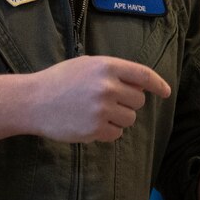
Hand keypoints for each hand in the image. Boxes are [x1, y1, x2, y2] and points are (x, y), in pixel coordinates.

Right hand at [27, 56, 169, 142]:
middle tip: (106, 101)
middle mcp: (107, 87)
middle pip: (138, 101)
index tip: (166, 92)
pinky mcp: (95, 129)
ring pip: (129, 119)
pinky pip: (116, 133)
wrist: (33, 101)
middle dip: (128, 103)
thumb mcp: (87, 65)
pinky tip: (90, 123)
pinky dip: (108, 131)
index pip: (143, 75)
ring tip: (96, 112)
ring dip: (119, 118)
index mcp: (106, 66)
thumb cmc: (60, 81)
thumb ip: (113, 72)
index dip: (158, 85)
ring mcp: (102, 109)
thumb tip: (141, 85)